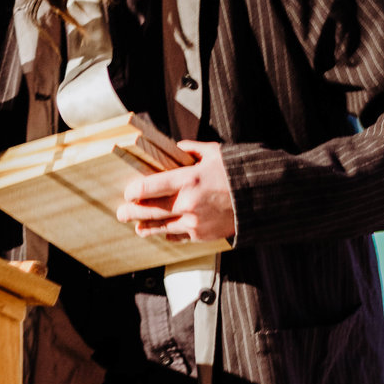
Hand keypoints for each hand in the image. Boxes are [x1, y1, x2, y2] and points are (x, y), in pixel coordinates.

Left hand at [116, 140, 234, 241]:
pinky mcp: (201, 235)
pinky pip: (178, 236)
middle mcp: (187, 203)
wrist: (261, 200)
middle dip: (132, 211)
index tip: (128, 192)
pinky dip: (168, 234)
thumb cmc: (239, 174)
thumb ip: (193, 150)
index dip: (134, 191)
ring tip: (137, 227)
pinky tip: (161, 232)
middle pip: (149, 210)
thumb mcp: (216, 154)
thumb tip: (178, 148)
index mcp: (188, 179)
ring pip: (161, 227)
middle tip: (121, 212)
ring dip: (145, 227)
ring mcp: (194, 222)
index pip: (149, 187)